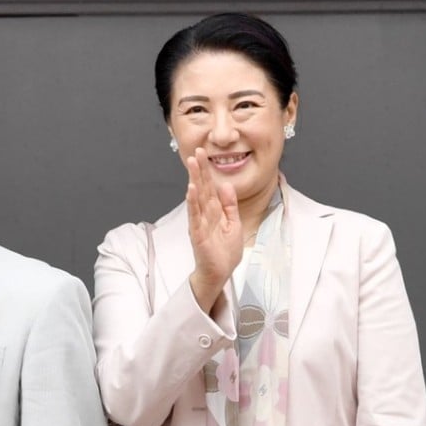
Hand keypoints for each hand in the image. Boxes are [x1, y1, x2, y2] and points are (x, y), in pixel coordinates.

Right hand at [185, 148, 241, 311]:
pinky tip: (191, 190)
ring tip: (192, 165)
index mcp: (215, 211)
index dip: (207, 170)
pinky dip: (193, 203)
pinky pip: (195, 216)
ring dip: (194, 180)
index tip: (203, 153)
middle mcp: (205, 215)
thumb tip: (226, 185)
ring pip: (197, 199)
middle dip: (199, 170)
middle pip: (202, 188)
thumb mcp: (234, 224)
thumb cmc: (225, 252)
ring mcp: (200, 224)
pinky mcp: (198, 234)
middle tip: (196, 151)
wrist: (220, 274)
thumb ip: (230, 205)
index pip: (210, 187)